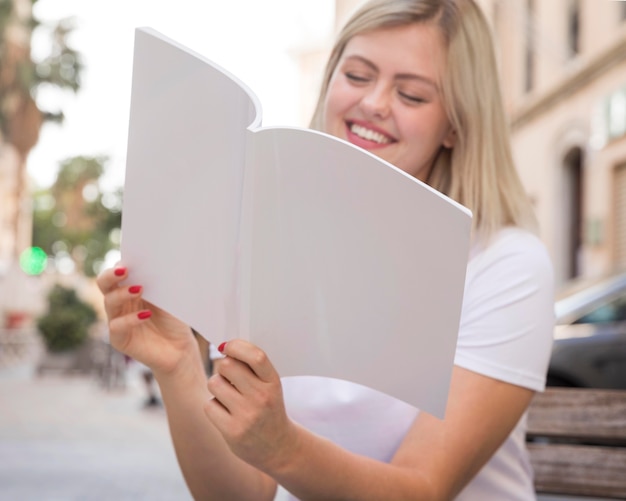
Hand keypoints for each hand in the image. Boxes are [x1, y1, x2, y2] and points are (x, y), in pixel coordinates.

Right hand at [96, 265, 196, 376]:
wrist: (180, 350)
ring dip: (123, 294)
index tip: (130, 260)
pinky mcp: (119, 339)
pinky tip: (145, 315)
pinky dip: (130, 319)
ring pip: (109, 302)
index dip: (120, 265)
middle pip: (104, 284)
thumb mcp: (167, 299)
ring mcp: (117, 320)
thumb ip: (157, 284)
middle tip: (125, 270)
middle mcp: (120, 303)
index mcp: (129, 290)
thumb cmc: (174, 321)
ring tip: (140, 289)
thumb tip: (152, 264)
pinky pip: (116, 326)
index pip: (117, 273)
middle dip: (111, 275)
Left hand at [205, 339, 298, 472]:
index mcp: (273, 382)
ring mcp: (247, 415)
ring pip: (214, 383)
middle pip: (227, 365)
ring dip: (216, 386)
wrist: (278, 446)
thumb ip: (252, 368)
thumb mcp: (269, 386)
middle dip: (223, 367)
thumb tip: (224, 347)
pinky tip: (225, 413)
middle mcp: (262, 397)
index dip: (237, 346)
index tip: (228, 346)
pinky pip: (209, 405)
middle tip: (229, 377)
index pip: (256, 356)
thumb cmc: (268, 408)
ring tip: (228, 396)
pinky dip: (213, 406)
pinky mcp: (232, 431)